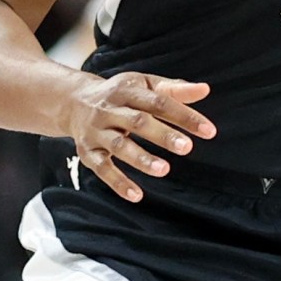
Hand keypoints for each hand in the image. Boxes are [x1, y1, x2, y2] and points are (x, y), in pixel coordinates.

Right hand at [62, 71, 213, 202]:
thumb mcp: (144, 85)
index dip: (183, 115)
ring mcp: (96, 131)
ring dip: (140, 158)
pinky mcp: (87, 151)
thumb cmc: (120, 94)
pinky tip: (136, 195)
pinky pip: (102, 168)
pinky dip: (118, 182)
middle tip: (187, 148)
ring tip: (164, 170)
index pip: (158, 102)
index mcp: (127, 90)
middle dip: (162, 135)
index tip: (208, 131)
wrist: (73, 102)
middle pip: (137, 121)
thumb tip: (205, 89)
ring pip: (118, 145)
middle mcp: (109, 109)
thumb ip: (174, 90)